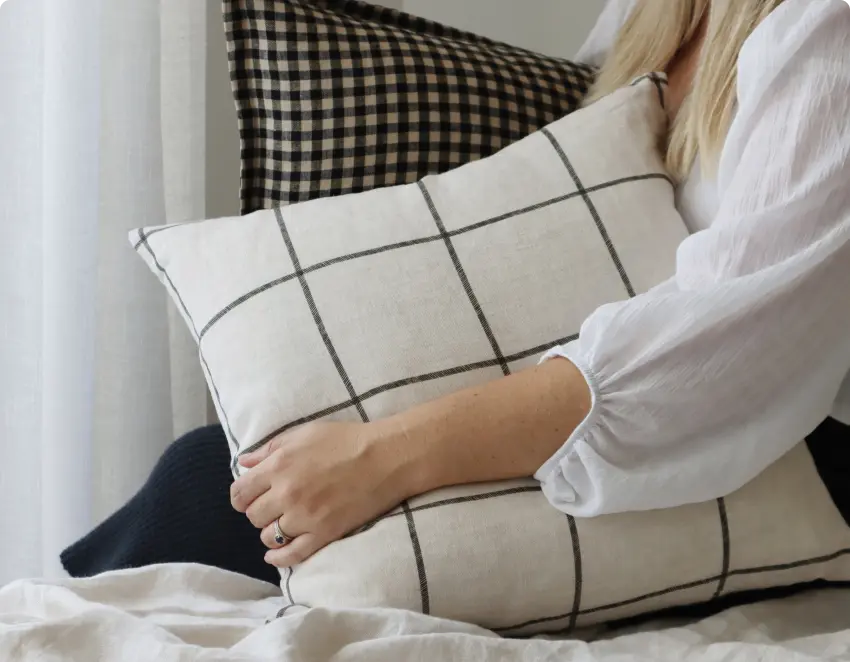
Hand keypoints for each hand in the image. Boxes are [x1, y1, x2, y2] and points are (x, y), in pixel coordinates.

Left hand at [230, 420, 408, 567]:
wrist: (386, 457)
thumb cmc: (346, 439)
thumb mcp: (303, 433)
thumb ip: (269, 449)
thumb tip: (244, 463)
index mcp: (279, 465)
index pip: (240, 492)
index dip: (241, 496)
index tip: (248, 497)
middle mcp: (287, 493)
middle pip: (253, 515)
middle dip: (259, 511)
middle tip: (272, 506)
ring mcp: (305, 516)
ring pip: (269, 536)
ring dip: (271, 530)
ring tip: (283, 522)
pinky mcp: (324, 533)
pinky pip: (292, 555)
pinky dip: (279, 558)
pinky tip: (274, 555)